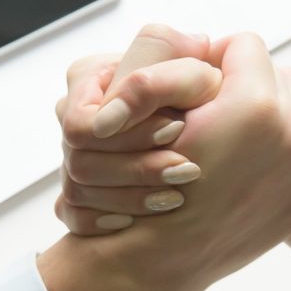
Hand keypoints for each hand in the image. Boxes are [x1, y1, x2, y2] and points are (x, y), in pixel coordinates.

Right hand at [55, 23, 290, 241]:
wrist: (161, 257)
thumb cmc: (148, 184)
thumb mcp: (162, 110)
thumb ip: (195, 67)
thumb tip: (220, 47)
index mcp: (256, 105)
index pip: (246, 46)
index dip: (218, 57)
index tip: (203, 77)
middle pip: (281, 75)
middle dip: (252, 84)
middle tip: (222, 105)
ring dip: (278, 110)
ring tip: (243, 128)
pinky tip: (264, 153)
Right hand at [56, 25, 222, 234]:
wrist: (216, 128)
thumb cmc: (202, 91)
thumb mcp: (192, 68)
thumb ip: (158, 70)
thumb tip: (110, 120)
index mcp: (88, 81)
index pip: (82, 120)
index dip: (126, 134)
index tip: (176, 131)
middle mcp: (77, 120)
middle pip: (80, 159)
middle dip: (136, 168)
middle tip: (187, 169)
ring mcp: (75, 157)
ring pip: (78, 190)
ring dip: (129, 197)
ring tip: (178, 197)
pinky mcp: (82, 193)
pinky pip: (74, 216)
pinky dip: (101, 222)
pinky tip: (137, 223)